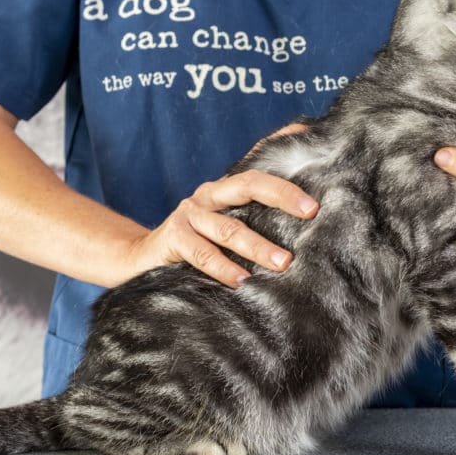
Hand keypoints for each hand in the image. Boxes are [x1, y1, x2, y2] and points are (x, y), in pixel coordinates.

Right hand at [127, 125, 317, 287]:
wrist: (142, 257)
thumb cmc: (196, 242)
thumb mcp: (224, 225)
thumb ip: (254, 216)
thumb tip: (303, 205)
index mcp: (224, 190)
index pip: (258, 173)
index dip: (285, 174)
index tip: (313, 187)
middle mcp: (207, 196)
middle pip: (247, 185)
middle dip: (280, 195)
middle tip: (310, 212)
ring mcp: (188, 216)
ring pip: (228, 228)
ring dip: (257, 246)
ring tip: (283, 262)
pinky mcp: (173, 238)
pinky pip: (202, 254)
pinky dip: (223, 268)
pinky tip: (241, 281)